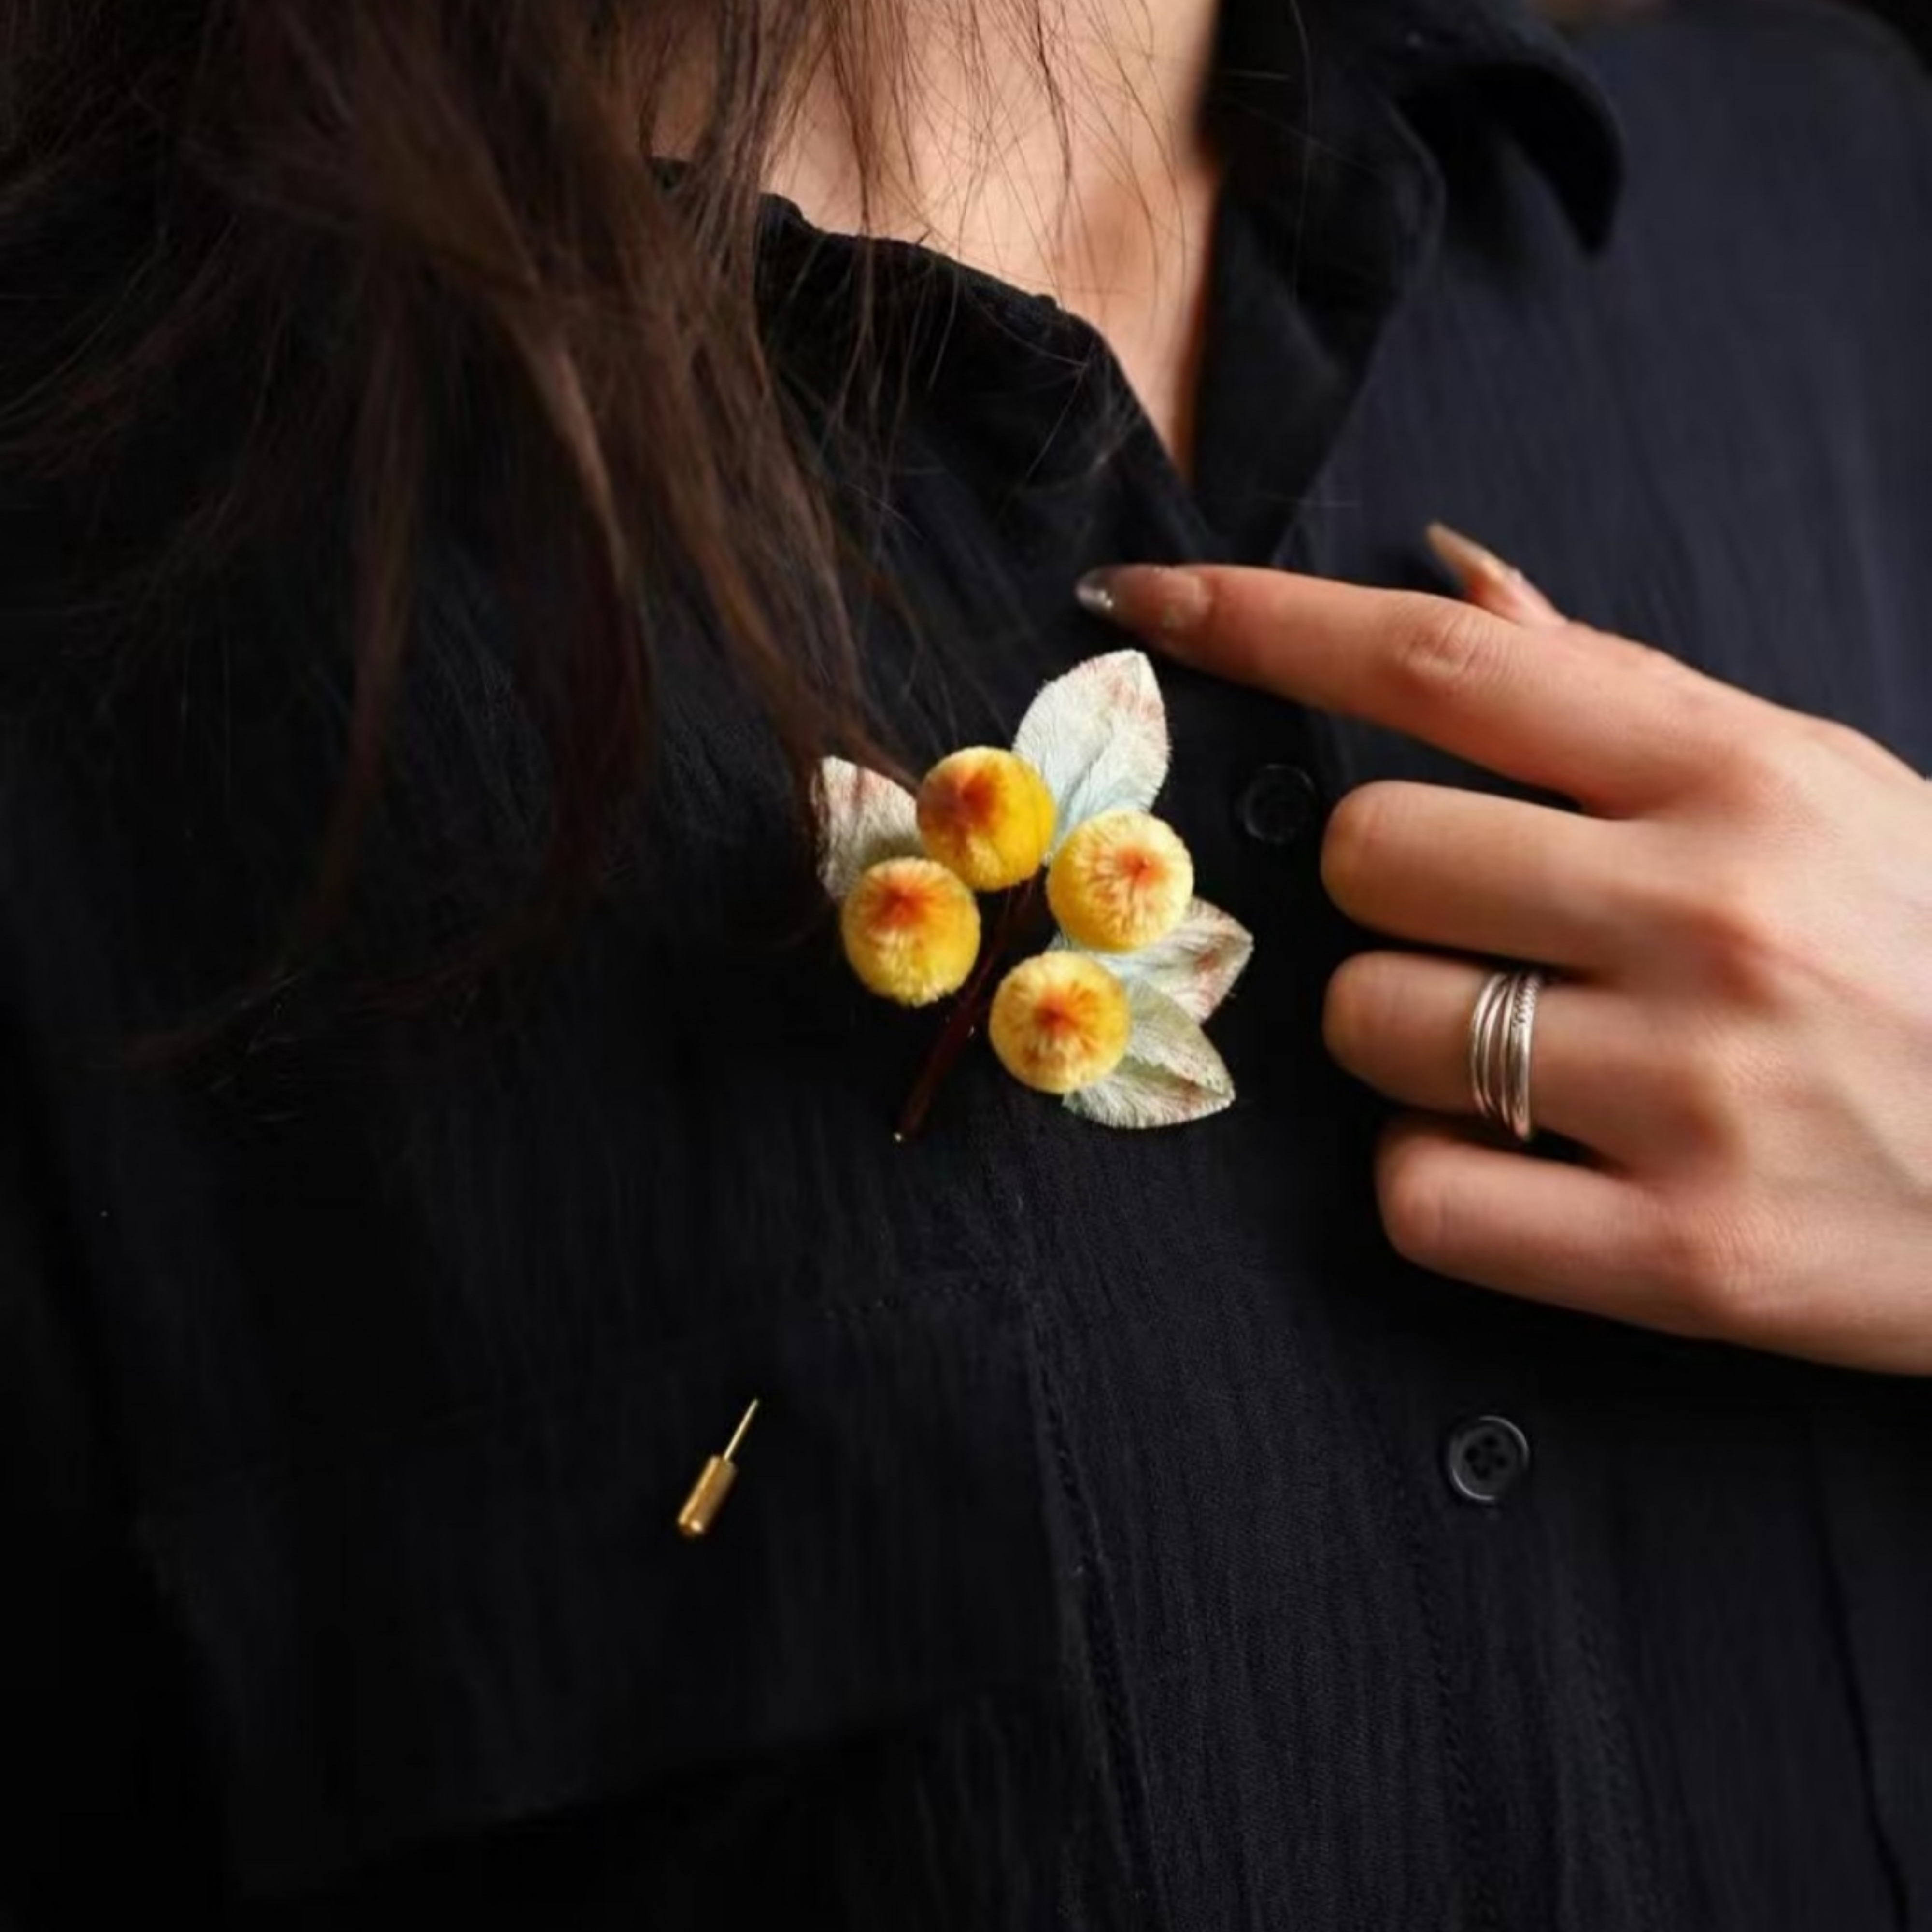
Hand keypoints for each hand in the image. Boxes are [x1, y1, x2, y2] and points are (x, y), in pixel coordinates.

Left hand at [1076, 535, 1931, 1373]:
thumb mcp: (1817, 788)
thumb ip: (1618, 697)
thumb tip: (1447, 582)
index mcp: (1739, 774)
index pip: (1439, 667)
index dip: (1259, 621)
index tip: (1138, 601)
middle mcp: (1711, 913)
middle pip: (1363, 855)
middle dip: (1380, 896)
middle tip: (1483, 935)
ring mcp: (1700, 1090)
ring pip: (1369, 1024)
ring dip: (1403, 1042)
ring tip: (1535, 1063)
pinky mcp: (1692, 1257)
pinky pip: (1421, 1197)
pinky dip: (1443, 1183)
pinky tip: (1541, 1170)